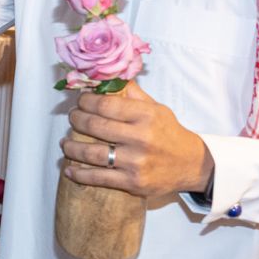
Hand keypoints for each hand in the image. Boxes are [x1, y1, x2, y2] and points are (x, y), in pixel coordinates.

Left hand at [60, 81, 213, 198]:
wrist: (193, 165)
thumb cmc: (169, 133)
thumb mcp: (156, 108)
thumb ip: (132, 94)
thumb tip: (108, 76)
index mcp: (146, 116)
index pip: (106, 105)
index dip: (86, 101)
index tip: (80, 101)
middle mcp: (141, 138)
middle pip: (95, 126)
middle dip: (76, 120)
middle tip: (71, 118)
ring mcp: (136, 162)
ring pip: (93, 153)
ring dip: (72, 148)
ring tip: (65, 143)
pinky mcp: (133, 182)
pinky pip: (99, 177)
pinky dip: (80, 174)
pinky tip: (69, 170)